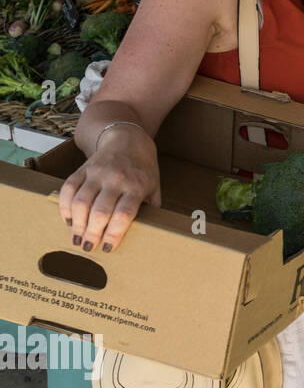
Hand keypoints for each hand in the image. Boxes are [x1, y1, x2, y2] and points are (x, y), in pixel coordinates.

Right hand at [59, 126, 161, 252]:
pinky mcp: (82, 169)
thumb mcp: (154, 186)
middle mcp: (116, 179)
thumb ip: (151, 208)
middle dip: (92, 233)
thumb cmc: (143, 168)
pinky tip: (68, 219)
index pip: (124, 214)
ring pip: (81, 202)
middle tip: (88, 247)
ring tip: (76, 238)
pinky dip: (64, 206)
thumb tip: (150, 231)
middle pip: (100, 211)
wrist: (127, 139)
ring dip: (76, 224)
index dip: (114, 233)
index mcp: (136, 186)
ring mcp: (97, 173)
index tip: (107, 248)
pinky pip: (68, 189)